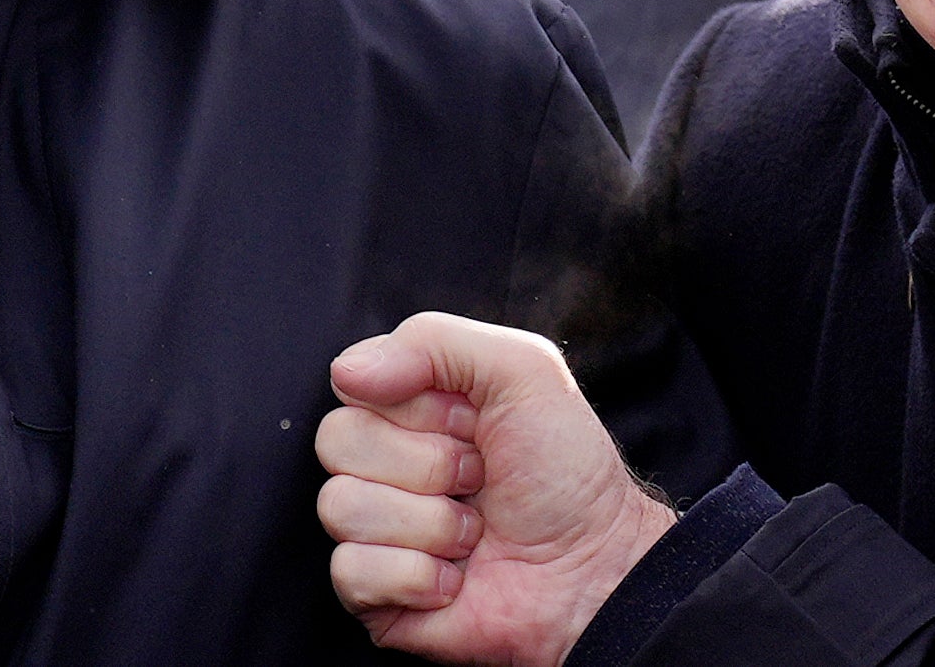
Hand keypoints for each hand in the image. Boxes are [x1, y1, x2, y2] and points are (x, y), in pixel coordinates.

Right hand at [316, 312, 674, 666]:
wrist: (598, 570)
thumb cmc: (567, 473)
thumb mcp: (523, 370)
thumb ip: (432, 340)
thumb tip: (345, 372)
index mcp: (404, 409)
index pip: (353, 387)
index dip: (419, 409)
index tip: (474, 424)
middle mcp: (381, 465)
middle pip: (336, 442)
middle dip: (426, 465)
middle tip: (478, 480)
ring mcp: (374, 531)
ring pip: (340, 507)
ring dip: (429, 524)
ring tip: (474, 533)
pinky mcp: (374, 594)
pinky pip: (350, 571)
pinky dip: (416, 576)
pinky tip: (455, 578)